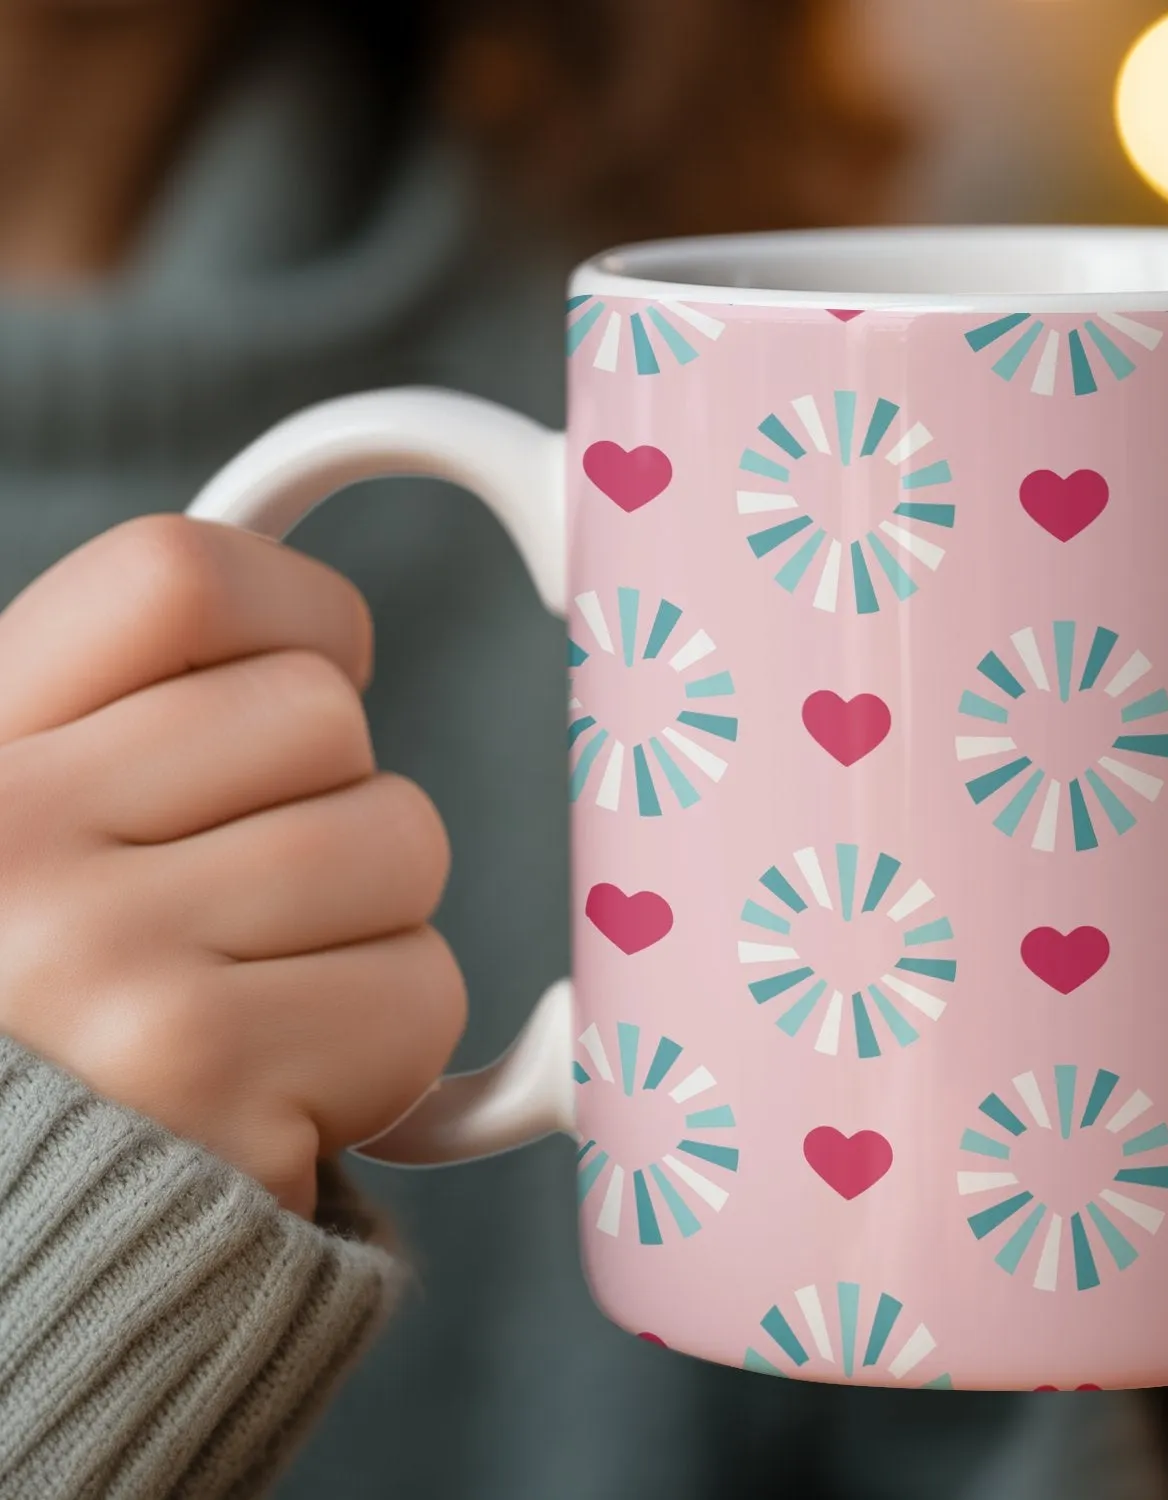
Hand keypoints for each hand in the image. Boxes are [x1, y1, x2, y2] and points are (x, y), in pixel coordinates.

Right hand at [0, 517, 464, 1217]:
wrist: (6, 1277)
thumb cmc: (48, 1044)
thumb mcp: (27, 857)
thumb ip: (125, 742)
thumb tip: (327, 657)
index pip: (175, 574)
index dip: (296, 614)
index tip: (319, 676)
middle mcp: (14, 845)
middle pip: (324, 718)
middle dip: (339, 810)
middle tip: (253, 916)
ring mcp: (107, 963)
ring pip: (399, 848)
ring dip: (372, 936)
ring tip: (262, 1010)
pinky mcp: (210, 1085)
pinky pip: (418, 998)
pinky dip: (385, 1051)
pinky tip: (281, 1093)